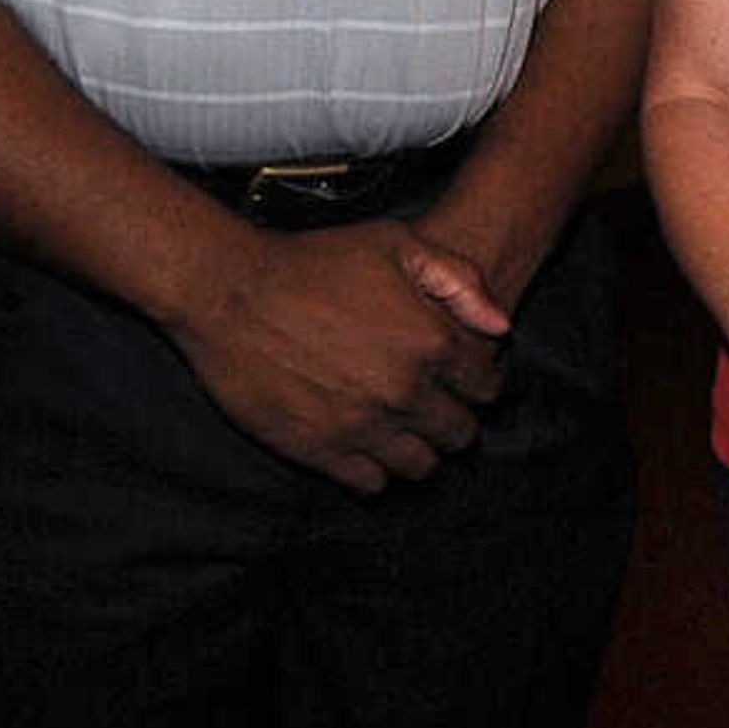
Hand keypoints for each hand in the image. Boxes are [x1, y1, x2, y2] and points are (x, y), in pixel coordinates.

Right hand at [166, 216, 510, 494]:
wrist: (228, 291)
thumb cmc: (314, 261)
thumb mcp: (397, 243)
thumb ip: (459, 282)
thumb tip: (499, 328)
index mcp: (430, 343)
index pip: (486, 388)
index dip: (478, 382)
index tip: (460, 377)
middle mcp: (404, 393)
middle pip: (458, 433)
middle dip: (453, 419)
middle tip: (433, 405)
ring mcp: (361, 427)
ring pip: (420, 467)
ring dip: (419, 449)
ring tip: (402, 428)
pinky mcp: (318, 451)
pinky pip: (370, 484)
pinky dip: (376, 470)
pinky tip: (365, 443)